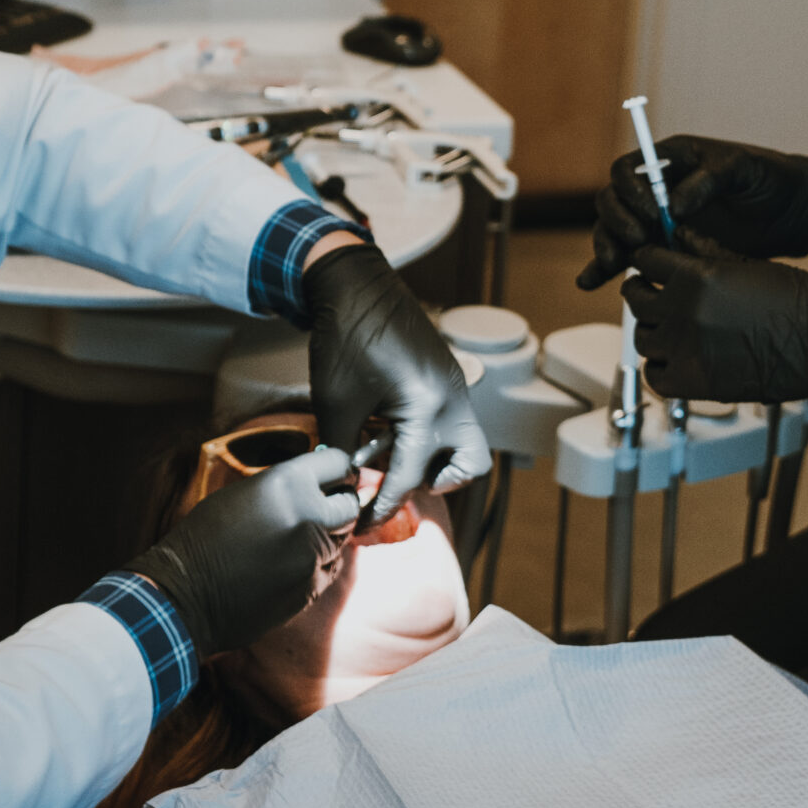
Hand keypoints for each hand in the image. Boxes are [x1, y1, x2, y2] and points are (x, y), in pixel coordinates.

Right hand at [122, 447, 360, 656]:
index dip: (339, 468)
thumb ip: (286, 485)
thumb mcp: (243, 494)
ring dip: (328, 535)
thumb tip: (319, 482)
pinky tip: (290, 564)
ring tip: (296, 539)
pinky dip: (318, 564)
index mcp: (287, 483)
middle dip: (340, 504)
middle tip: (325, 507)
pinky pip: (329, 568)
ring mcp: (312, 554)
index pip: (338, 462)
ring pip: (342, 538)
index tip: (337, 475)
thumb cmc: (205, 539)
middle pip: (350, 503)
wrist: (186, 593)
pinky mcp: (311, 586)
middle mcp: (307, 515)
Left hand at [303, 244, 490, 523]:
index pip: (412, 474)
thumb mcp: (337, 402)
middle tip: (396, 484)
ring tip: (374, 453)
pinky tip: (380, 430)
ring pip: (460, 443)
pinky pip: (445, 420)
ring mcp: (452, 386)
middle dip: (436, 483)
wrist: (355, 284)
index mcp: (428, 405)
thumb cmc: (346, 338)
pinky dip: (419, 435)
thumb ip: (344, 450)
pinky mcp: (443, 378)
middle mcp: (452, 398)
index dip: (384, 504)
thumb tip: (344, 485)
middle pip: (470, 464)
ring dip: (425, 458)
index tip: (364, 523)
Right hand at [578, 135, 807, 290]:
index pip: (627, 170)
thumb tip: (673, 205)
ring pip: (613, 231)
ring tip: (615, 265)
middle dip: (616, 221)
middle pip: (612, 202)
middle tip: (638, 239)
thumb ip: (707, 180)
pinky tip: (591, 282)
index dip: (630, 191)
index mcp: (670, 161)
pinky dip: (605, 268)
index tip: (652, 213)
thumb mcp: (742, 170)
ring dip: (606, 246)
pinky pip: (626, 256)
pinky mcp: (664, 248)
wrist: (792, 213)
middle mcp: (656, 190)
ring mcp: (658, 221)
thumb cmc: (769, 179)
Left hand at [623, 237, 807, 407]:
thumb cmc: (798, 302)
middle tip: (653, 292)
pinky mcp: (695, 383)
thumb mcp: (747, 265)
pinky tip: (674, 358)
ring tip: (669, 326)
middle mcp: (684, 312)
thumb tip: (679, 237)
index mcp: (696, 276)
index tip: (650, 265)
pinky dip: (659, 367)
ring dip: (652, 329)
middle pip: (636, 298)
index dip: (647, 260)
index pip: (646, 260)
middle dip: (643, 291)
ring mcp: (686, 350)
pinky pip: (654, 376)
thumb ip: (705, 252)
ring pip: (642, 336)